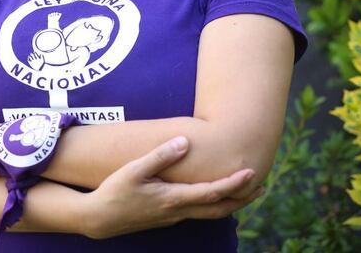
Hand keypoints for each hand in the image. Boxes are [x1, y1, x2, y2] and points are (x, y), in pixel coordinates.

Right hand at [83, 136, 263, 239]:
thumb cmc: (114, 191)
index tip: (252, 172)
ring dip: (230, 203)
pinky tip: (212, 195)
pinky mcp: (166, 217)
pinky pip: (198, 212)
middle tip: (261, 187)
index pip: (213, 192)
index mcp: (173, 198)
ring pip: (210, 213)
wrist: (99, 219)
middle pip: (219, 208)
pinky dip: (213, 204)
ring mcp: (172, 217)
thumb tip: (185, 142)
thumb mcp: (134, 170)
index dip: (234, 183)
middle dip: (242, 199)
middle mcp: (178, 211)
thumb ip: (160, 156)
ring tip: (244, 192)